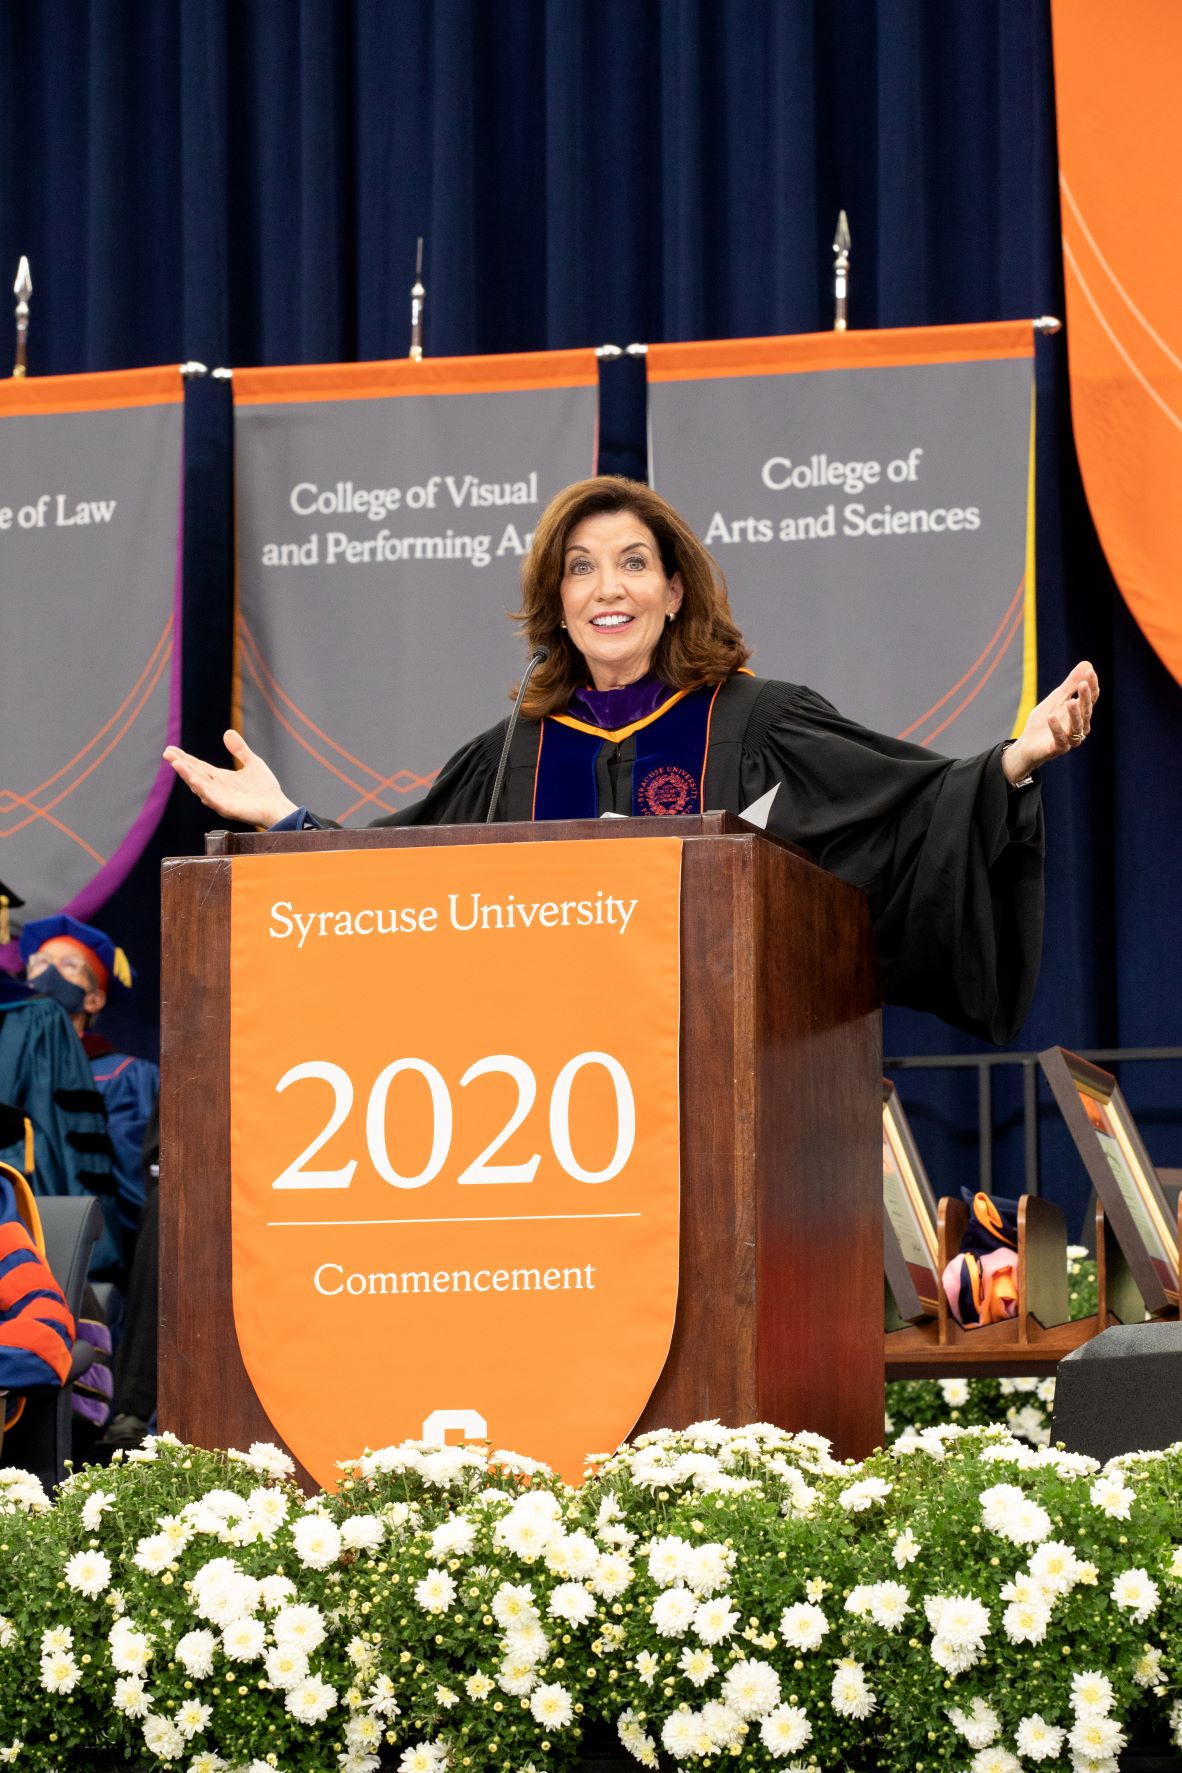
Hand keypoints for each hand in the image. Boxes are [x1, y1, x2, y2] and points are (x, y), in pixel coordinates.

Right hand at [163, 729, 298, 827]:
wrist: (278, 807)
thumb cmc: (266, 789)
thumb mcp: (252, 763)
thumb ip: (239, 750)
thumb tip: (227, 732)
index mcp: (221, 779)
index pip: (199, 767)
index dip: (185, 758)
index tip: (170, 750)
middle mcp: (217, 789)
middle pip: (195, 774)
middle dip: (181, 764)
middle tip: (167, 753)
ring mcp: (220, 799)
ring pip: (200, 786)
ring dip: (187, 775)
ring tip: (176, 764)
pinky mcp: (227, 809)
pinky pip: (212, 799)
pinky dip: (203, 790)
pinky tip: (195, 780)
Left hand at [1002, 661, 1098, 783]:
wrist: (1027, 745)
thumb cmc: (1044, 722)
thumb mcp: (1056, 699)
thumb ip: (1070, 684)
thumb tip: (1088, 664)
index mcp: (1080, 714)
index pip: (1091, 699)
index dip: (1092, 686)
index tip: (1090, 672)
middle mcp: (1079, 727)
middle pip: (1086, 711)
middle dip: (1085, 698)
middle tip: (1083, 684)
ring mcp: (1070, 739)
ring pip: (1077, 726)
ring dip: (1074, 713)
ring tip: (1070, 701)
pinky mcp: (1058, 749)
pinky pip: (1060, 739)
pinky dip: (1056, 728)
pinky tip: (1052, 717)